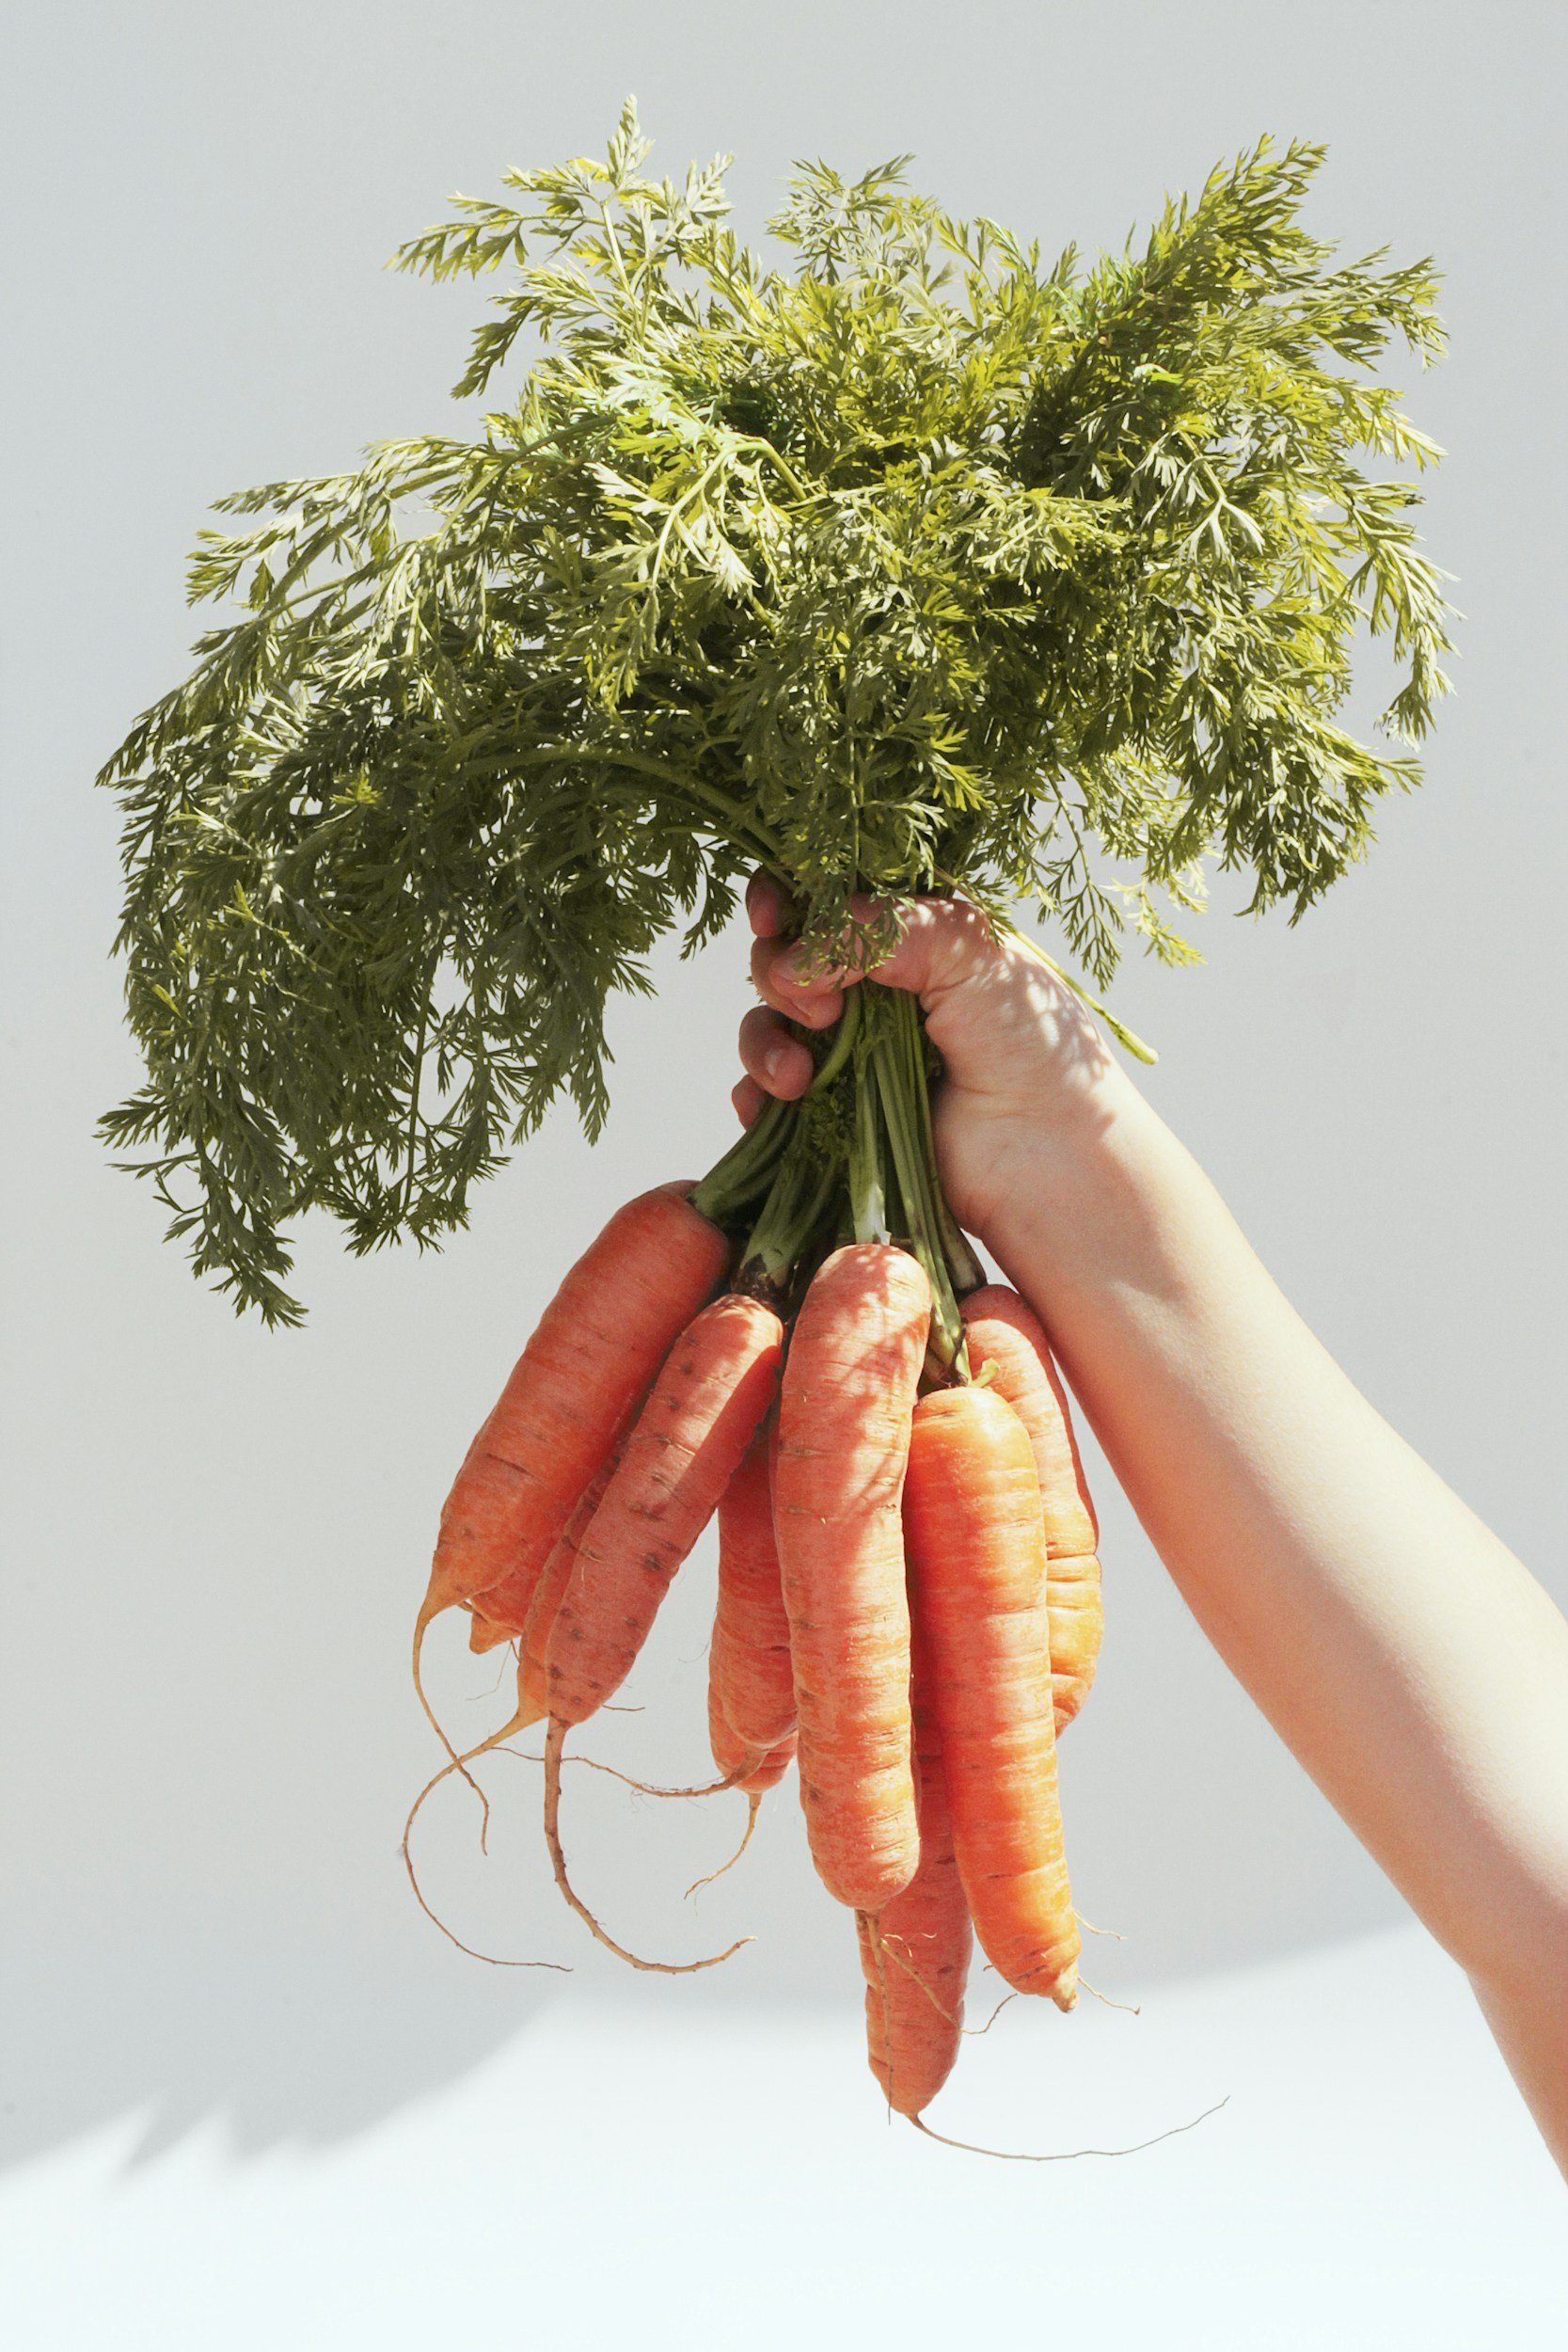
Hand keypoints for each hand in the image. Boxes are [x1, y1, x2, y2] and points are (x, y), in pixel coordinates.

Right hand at [735, 875, 1129, 1254]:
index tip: (773, 919)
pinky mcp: (836, 1112)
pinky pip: (764, 1094)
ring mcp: (851, 1049)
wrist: (1049, 1154)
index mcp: (909, 932)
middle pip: (780, 954)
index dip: (785, 897)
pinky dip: (754, 1095)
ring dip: (763, 1041)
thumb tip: (789, 960)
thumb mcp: (968, 950)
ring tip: (800, 1079)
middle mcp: (874, 986)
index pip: (824, 894)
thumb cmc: (1033, 1043)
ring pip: (766, 1023)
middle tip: (824, 1012)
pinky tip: (776, 1105)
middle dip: (779, 973)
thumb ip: (874, 930)